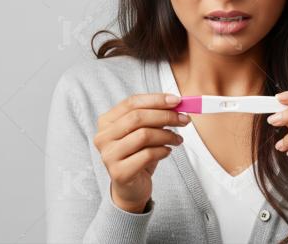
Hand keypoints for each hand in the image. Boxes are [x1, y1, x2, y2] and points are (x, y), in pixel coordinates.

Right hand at [93, 94, 189, 212]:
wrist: (131, 188)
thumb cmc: (138, 155)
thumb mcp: (144, 131)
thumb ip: (155, 116)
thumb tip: (177, 104)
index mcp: (106, 121)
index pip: (131, 102)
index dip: (156, 99)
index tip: (177, 101)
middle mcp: (103, 137)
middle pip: (137, 117)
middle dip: (165, 116)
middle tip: (184, 119)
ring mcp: (108, 155)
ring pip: (144, 135)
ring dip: (167, 135)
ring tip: (178, 139)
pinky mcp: (119, 172)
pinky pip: (147, 155)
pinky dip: (163, 151)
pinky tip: (167, 151)